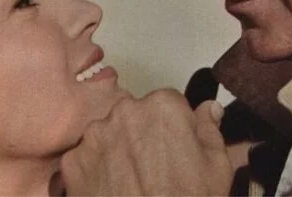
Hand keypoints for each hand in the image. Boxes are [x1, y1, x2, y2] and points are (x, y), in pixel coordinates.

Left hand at [60, 89, 232, 195]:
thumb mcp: (217, 167)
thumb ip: (210, 129)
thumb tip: (209, 109)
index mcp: (162, 107)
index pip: (168, 103)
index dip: (173, 127)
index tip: (175, 146)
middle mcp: (125, 113)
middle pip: (135, 116)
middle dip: (143, 136)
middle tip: (155, 169)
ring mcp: (95, 137)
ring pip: (108, 135)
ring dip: (118, 151)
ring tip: (133, 183)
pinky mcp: (74, 162)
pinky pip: (86, 158)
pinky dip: (96, 172)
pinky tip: (113, 191)